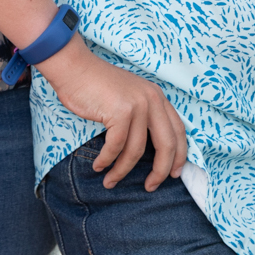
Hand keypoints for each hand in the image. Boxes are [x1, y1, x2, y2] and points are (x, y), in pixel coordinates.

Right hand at [38, 37, 190, 190]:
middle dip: (160, 171)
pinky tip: (98, 166)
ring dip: (122, 171)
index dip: (179, 155)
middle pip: (166, 144)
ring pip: (136, 150)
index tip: (174, 174)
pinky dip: (107, 160)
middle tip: (150, 187)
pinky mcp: (120, 111)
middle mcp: (152, 99)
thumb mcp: (130, 97)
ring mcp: (137, 105)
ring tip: (110, 181)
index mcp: (157, 96)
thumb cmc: (97, 86)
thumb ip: (143, 116)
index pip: (178, 130)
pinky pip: (116, 146)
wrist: (75, 68)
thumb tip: (150, 150)